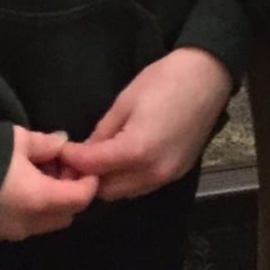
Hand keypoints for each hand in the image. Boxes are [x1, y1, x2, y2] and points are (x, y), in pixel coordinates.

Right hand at [0, 127, 98, 240]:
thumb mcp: (22, 140)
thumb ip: (48, 144)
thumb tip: (64, 143)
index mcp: (41, 200)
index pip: (80, 198)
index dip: (88, 182)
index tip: (86, 165)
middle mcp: (31, 223)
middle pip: (67, 214)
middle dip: (71, 194)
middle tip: (63, 168)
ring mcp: (13, 232)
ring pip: (48, 223)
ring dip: (53, 204)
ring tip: (41, 176)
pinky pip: (29, 225)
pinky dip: (36, 211)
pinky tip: (24, 188)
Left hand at [60, 47, 230, 201]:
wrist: (208, 76)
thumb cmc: (164, 80)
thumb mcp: (126, 101)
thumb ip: (103, 132)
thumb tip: (85, 152)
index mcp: (136, 151)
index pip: (93, 167)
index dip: (73, 160)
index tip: (60, 152)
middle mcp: (152, 172)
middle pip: (107, 190)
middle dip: (88, 177)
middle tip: (77, 159)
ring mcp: (167, 177)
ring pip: (125, 192)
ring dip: (108, 181)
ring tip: (98, 160)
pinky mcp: (177, 174)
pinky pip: (143, 185)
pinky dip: (128, 178)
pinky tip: (122, 160)